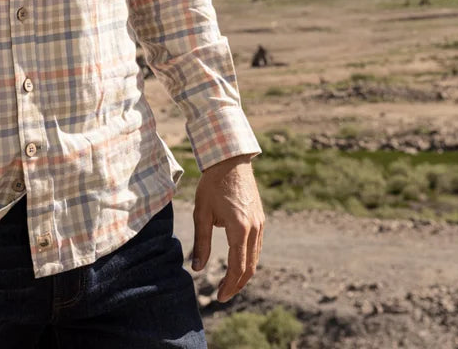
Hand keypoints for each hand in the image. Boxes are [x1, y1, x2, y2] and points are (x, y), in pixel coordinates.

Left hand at [191, 153, 264, 301]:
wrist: (230, 160)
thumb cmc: (212, 184)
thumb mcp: (201, 213)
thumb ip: (201, 242)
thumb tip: (197, 268)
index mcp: (240, 229)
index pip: (238, 267)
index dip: (229, 285)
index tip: (219, 297)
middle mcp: (255, 229)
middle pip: (250, 267)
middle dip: (237, 284)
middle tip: (223, 295)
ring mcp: (260, 224)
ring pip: (255, 258)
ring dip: (244, 273)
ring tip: (229, 283)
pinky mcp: (260, 218)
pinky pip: (257, 246)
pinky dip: (248, 259)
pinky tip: (238, 263)